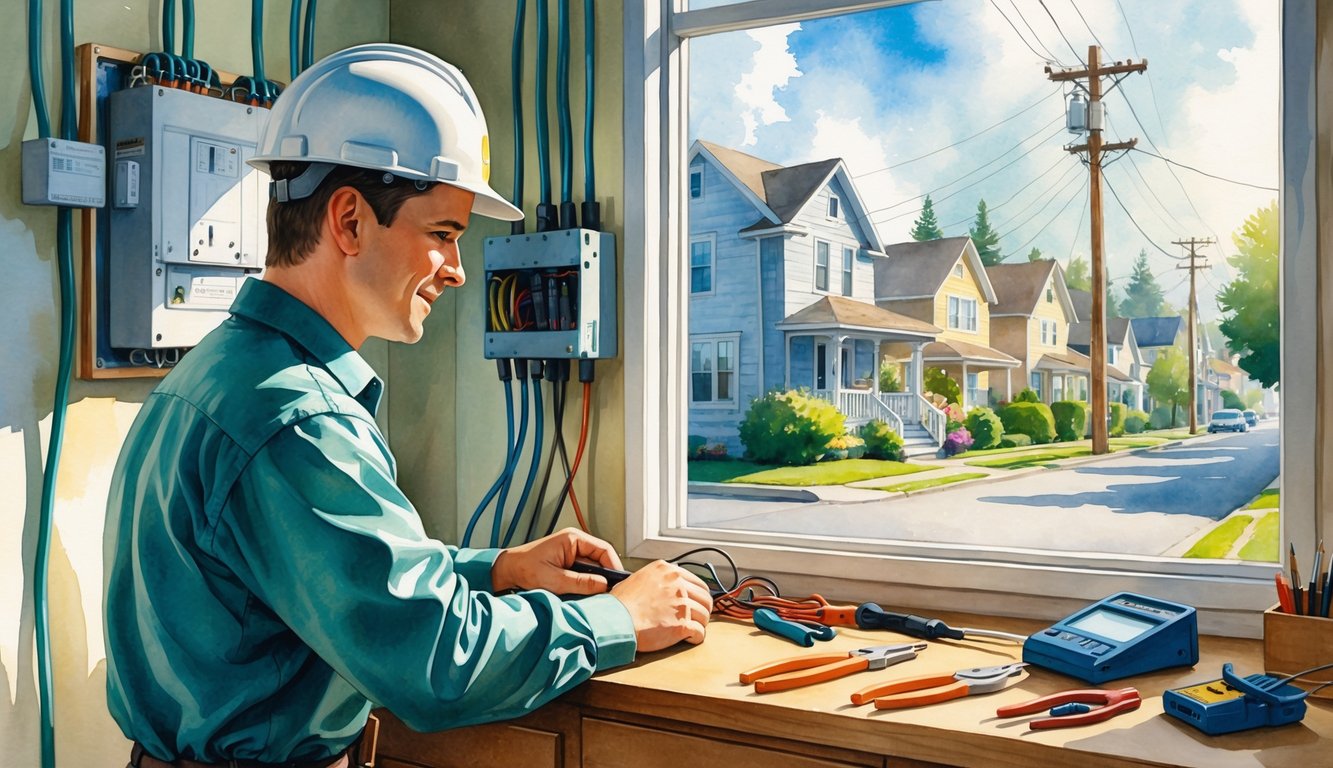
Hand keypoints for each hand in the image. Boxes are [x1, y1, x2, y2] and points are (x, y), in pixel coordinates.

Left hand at [491, 528, 623, 593]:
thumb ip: (579, 583)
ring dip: (595, 581)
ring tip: (597, 595)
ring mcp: (571, 553)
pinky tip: (586, 594)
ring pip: (593, 568)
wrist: (506, 571)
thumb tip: (603, 585)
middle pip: (601, 559)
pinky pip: (584, 573)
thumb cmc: (524, 570)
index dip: (613, 566)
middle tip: (610, 593)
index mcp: (573, 539)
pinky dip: (586, 584)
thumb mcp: (553, 579)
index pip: (604, 549)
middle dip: (605, 576)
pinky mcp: (568, 563)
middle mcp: (575, 543)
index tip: (618, 583)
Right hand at [610, 560, 712, 651]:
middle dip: (702, 609)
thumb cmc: (620, 604)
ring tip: (690, 629)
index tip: (696, 602)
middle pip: (706, 598)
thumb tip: (661, 587)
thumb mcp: (637, 579)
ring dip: (699, 623)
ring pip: (705, 615)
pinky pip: (699, 633)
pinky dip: (696, 637)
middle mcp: (677, 584)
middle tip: (697, 617)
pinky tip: (688, 639)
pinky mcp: (681, 625)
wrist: (614, 621)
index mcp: (667, 571)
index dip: (698, 595)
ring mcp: (681, 604)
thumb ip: (655, 580)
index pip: (698, 582)